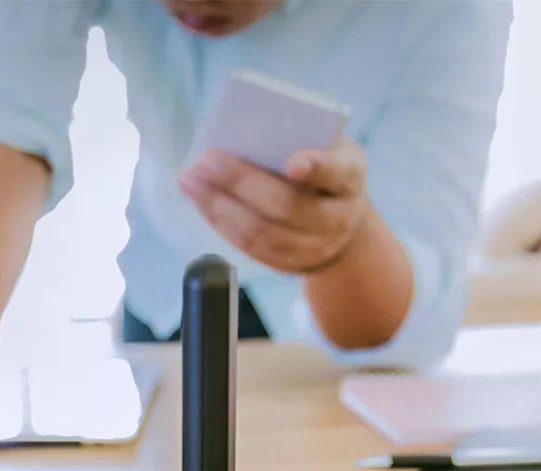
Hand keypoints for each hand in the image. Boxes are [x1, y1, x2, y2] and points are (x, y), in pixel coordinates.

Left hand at [178, 139, 369, 273]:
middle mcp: (339, 217)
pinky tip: (200, 201)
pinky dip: (220, 222)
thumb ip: (296, 138)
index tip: (291, 162)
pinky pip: (251, 248)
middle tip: (204, 159)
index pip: (337, 171)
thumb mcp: (324, 146)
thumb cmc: (323, 168)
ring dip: (219, 205)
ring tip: (190, 180)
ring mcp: (316, 247)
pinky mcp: (292, 266)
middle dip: (240, 181)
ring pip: (262, 232)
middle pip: (286, 205)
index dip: (316, 167)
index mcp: (350, 176)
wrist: (341, 218)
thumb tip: (240, 134)